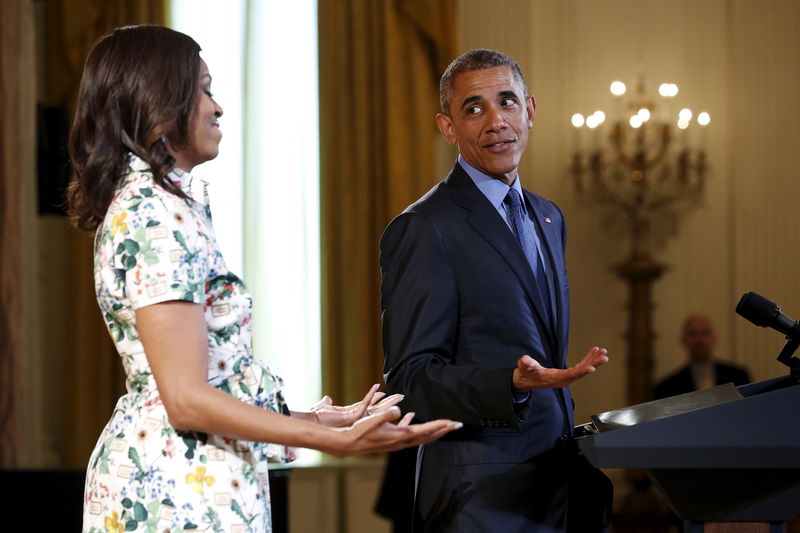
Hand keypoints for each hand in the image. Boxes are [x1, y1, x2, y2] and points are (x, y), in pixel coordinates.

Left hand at [310, 383, 403, 426]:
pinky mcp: (352, 415)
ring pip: (376, 409)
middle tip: (402, 397)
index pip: (369, 407)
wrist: (312, 421)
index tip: (386, 394)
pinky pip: (364, 404)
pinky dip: (371, 396)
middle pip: (377, 409)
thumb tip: (327, 399)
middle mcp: (357, 417)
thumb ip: (327, 403)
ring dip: (388, 402)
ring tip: (399, 396)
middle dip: (390, 403)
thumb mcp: (324, 407)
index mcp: (352, 414)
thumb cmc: (317, 416)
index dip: (377, 401)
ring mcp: (356, 417)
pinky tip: (378, 388)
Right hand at [326, 406, 461, 456]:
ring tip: (443, 425)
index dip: (439, 426)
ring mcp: (397, 442)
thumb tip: (400, 409)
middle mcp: (401, 441)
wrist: (349, 443)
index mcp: (400, 435)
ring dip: (433, 431)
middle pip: (428, 436)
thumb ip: (387, 414)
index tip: (452, 423)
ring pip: (420, 437)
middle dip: (443, 431)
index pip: (424, 430)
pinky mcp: (392, 439)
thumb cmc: (360, 430)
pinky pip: (408, 434)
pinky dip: (415, 426)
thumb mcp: (373, 419)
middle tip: (457, 426)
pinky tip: (413, 417)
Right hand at [512, 346, 608, 392]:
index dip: (581, 371)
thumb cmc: (525, 374)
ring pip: (582, 369)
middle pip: (581, 372)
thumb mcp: (523, 367)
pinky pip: (580, 367)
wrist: (525, 381)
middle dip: (593, 364)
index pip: (570, 375)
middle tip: (604, 356)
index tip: (592, 368)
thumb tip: (526, 361)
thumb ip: (526, 364)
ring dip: (593, 360)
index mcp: (554, 378)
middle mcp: (563, 380)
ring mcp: (566, 377)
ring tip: (602, 351)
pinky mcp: (566, 374)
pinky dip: (587, 359)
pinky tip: (593, 352)